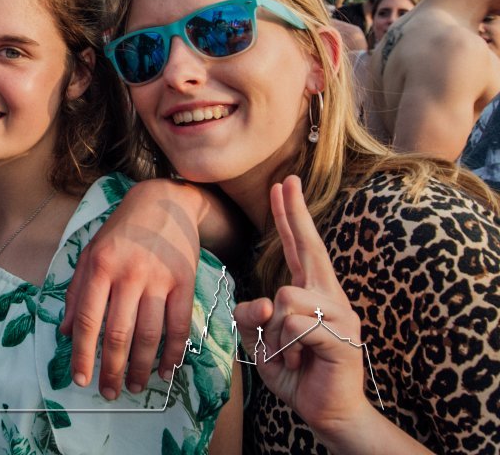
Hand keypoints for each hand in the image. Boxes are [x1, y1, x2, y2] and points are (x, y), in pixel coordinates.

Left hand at [62, 178, 200, 396]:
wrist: (163, 202)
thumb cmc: (120, 232)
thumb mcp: (90, 253)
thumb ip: (76, 292)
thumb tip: (63, 331)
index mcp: (99, 267)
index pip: (86, 320)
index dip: (82, 354)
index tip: (80, 379)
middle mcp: (127, 273)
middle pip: (117, 333)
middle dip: (111, 369)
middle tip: (109, 392)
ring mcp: (158, 278)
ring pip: (148, 335)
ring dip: (140, 367)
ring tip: (133, 386)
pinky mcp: (185, 281)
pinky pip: (179, 326)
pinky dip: (172, 354)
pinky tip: (165, 371)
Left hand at [233, 176, 373, 442]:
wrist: (326, 412)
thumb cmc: (295, 374)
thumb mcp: (260, 341)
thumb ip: (251, 316)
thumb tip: (260, 300)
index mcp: (312, 293)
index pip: (299, 246)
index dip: (290, 216)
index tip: (284, 185)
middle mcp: (330, 296)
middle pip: (309, 247)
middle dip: (294, 212)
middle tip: (285, 181)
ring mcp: (341, 314)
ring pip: (284, 298)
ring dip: (274, 333)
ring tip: (288, 355)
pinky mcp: (342, 337)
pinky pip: (296, 326)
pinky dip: (285, 348)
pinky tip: (298, 362)